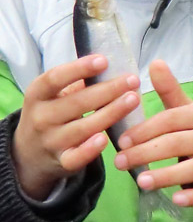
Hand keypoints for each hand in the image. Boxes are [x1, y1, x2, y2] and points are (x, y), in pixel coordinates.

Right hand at [12, 55, 140, 199]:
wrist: (29, 154)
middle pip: (77, 102)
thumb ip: (78, 82)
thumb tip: (110, 66)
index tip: (104, 60)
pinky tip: (105, 139)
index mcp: (38, 94)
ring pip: (82, 128)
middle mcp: (41, 118)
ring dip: (110, 113)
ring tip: (133, 100)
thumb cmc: (52, 113)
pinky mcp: (61, 162)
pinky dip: (89, 150)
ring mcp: (50, 141)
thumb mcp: (55, 95)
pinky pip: (75, 158)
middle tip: (133, 80)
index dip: (79, 68)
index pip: (55, 78)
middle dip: (108, 90)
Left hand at [113, 60, 192, 207]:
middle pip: (177, 143)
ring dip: (166, 176)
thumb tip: (155, 62)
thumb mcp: (184, 110)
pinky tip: (175, 200)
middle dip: (145, 153)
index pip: (171, 119)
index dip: (145, 130)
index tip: (121, 141)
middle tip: (120, 163)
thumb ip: (168, 90)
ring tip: (140, 182)